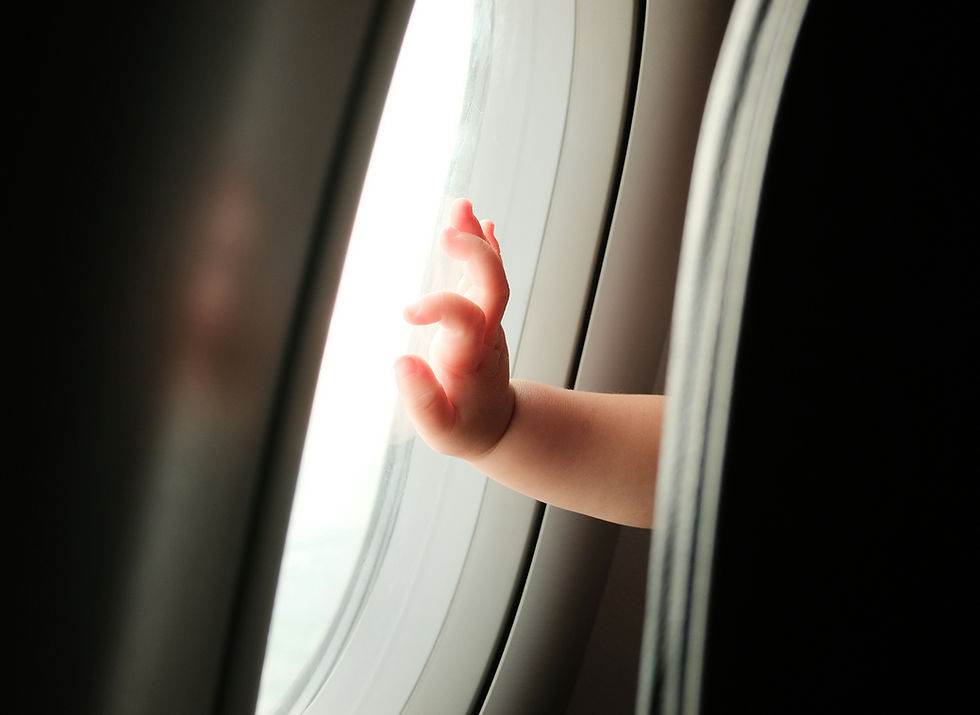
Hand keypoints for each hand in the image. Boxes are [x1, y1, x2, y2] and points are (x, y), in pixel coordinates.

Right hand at [394, 198, 514, 458]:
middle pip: (493, 285)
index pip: (464, 318)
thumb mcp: (440, 429)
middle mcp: (484, 331)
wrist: (496, 424)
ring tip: (461, 206)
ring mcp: (487, 319)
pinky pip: (485, 274)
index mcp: (469, 356)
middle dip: (476, 254)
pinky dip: (482, 245)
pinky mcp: (482, 313)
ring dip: (476, 239)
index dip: (440, 307)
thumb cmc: (463, 427)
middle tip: (449, 232)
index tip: (407, 312)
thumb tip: (402, 361)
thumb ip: (422, 398)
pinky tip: (477, 220)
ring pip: (490, 273)